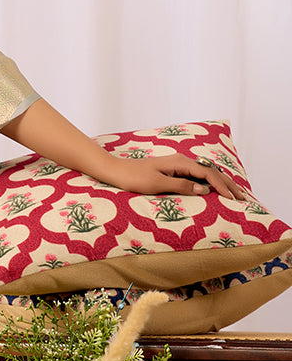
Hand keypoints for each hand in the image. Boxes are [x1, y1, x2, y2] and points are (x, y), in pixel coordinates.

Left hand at [99, 153, 245, 200]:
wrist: (117, 171)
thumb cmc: (134, 178)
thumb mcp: (157, 184)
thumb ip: (181, 185)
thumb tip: (203, 189)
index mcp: (179, 162)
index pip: (208, 174)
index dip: (222, 186)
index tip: (233, 199)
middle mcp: (181, 161)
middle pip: (210, 171)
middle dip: (228, 184)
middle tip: (243, 198)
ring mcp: (177, 165)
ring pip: (205, 173)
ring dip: (221, 183)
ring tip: (235, 194)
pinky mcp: (173, 171)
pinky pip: (197, 176)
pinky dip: (210, 182)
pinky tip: (215, 189)